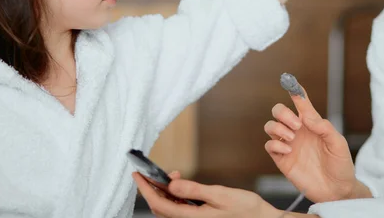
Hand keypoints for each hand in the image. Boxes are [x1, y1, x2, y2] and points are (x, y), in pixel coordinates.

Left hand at [133, 172, 280, 217]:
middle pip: (160, 209)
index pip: (159, 204)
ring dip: (164, 193)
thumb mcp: (220, 195)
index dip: (145, 189)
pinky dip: (174, 198)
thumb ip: (194, 190)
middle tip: (151, 172)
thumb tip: (171, 184)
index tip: (137, 174)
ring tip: (172, 176)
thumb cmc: (246, 209)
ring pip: (168, 210)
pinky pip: (178, 211)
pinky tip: (181, 187)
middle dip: (152, 189)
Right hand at [264, 79, 359, 202]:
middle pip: (278, 111)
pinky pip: (269, 146)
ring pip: (270, 126)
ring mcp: (288, 145)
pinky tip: (288, 150)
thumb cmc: (341, 165)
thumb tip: (305, 115)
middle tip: (296, 125)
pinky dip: (275, 145)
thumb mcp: (338, 143)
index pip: (301, 103)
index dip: (294, 91)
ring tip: (293, 138)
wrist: (337, 191)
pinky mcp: (282, 160)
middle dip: (283, 113)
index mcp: (311, 124)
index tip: (289, 80)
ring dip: (278, 128)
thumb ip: (323, 127)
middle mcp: (297, 131)